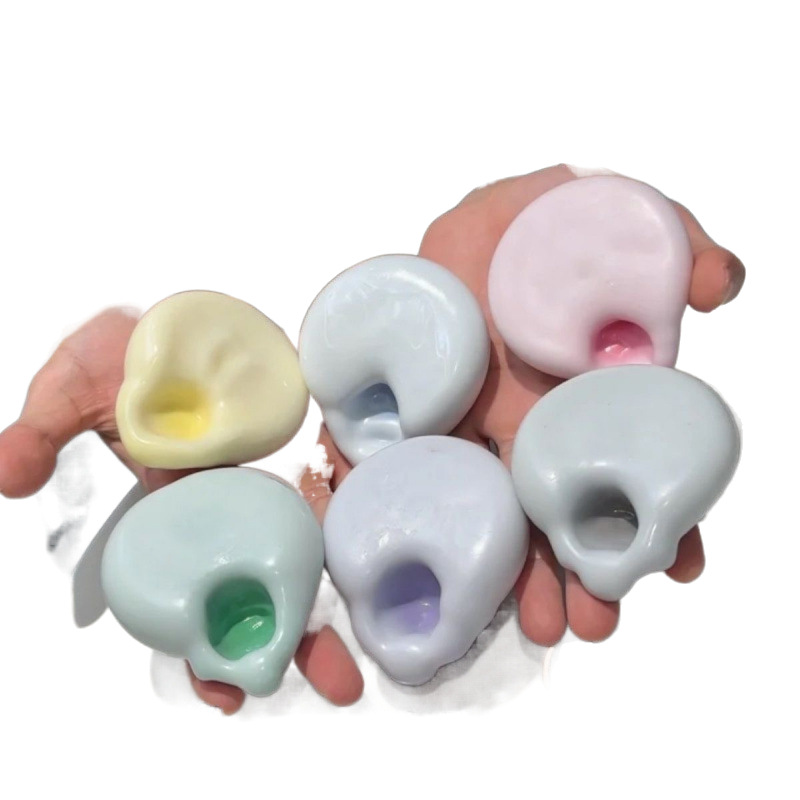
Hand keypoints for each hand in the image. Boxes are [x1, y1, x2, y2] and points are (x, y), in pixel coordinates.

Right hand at [0, 308, 363, 712]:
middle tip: (338, 687)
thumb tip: (7, 479)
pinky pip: (324, 481)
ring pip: (301, 543)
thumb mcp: (72, 388)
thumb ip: (44, 433)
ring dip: (333, 587)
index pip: (191, 594)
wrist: (173, 316)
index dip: (205, 647)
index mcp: (172, 512)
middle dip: (295, 637)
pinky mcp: (295, 439)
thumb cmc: (123, 351)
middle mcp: (224, 504)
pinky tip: (371, 543)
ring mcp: (263, 474)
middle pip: (261, 582)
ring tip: (368, 646)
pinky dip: (342, 510)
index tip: (228, 694)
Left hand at [302, 163, 745, 647]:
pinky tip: (458, 582)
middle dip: (587, 569)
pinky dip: (439, 529)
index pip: (633, 465)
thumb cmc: (524, 225)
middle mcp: (540, 425)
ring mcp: (479, 434)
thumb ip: (671, 239)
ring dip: (525, 574)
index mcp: (591, 393)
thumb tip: (719, 288)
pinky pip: (428, 487)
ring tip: (544, 628)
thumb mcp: (602, 209)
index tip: (678, 564)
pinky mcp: (422, 430)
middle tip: (598, 624)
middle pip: (570, 507)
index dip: (663, 515)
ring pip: (503, 514)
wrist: (449, 238)